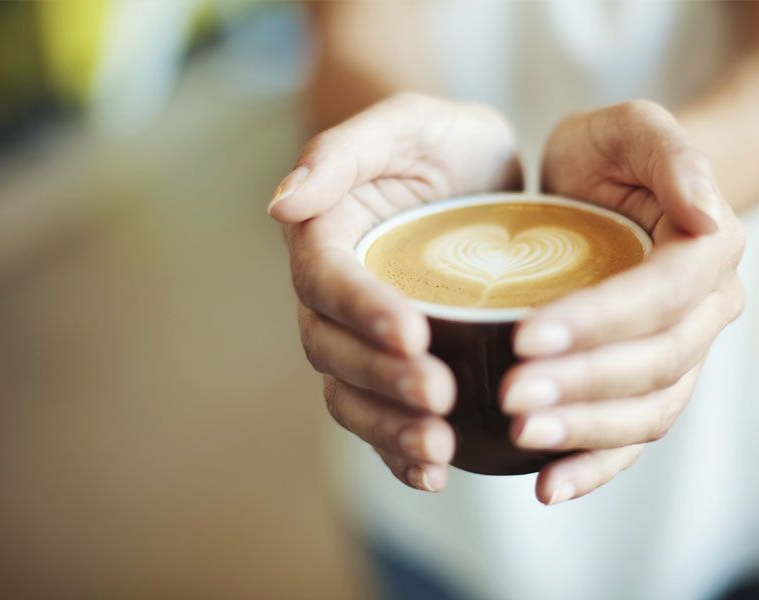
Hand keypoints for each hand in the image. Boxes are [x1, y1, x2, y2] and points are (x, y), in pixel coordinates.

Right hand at [270, 93, 521, 490]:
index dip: (362, 311)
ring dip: (388, 427)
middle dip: (381, 379)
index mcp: (327, 236)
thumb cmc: (441, 142)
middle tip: (439, 396)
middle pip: (332, 348)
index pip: (327, 280)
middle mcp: (334, 294)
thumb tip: (281, 206)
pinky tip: (433, 472)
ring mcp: (360, 335)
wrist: (477, 175)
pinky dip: (398, 450)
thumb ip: (342, 151)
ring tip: (439, 448)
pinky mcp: (392, 364)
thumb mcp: (406, 123)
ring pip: (350, 394)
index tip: (413, 334)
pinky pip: (380, 415)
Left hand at [501, 100, 744, 504]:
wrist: (607, 189)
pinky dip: (594, 466)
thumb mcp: (629, 128)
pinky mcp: (644, 384)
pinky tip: (546, 486)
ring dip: (585, 431)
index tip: (525, 333)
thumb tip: (706, 211)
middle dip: (582, 384)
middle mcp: (702, 312)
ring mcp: (678, 355)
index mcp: (703, 251)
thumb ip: (669, 150)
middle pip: (653, 363)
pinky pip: (631, 437)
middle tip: (511, 394)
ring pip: (646, 410)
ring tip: (522, 435)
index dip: (599, 321)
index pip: (658, 296)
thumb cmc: (610, 157)